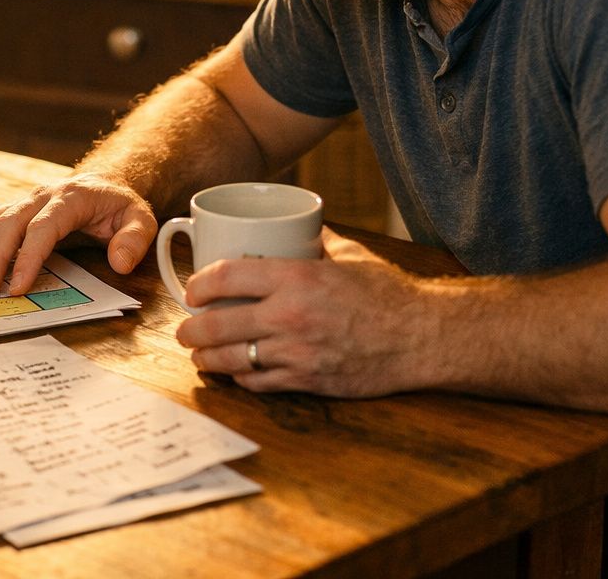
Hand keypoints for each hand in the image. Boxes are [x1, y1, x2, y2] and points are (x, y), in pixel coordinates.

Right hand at [0, 173, 156, 295]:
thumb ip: (134, 240)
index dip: (28, 256)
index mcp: (70, 197)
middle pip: (10, 221)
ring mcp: (26, 200)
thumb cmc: (120, 205)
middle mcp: (42, 195)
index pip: (43, 226)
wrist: (106, 182)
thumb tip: (120, 263)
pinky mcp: (17, 209)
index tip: (18, 286)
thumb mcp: (142, 219)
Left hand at [176, 231, 422, 396]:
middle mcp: (290, 316)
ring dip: (208, 359)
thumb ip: (316, 240)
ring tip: (199, 355)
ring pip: (233, 359)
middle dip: (192, 329)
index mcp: (296, 278)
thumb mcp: (349, 255)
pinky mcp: (308, 380)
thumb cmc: (389, 293)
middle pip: (218, 324)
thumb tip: (297, 225)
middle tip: (184, 329)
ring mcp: (297, 352)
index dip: (199, 283)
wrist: (423, 338)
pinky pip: (260, 382)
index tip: (192, 288)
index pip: (227, 277)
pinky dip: (242, 378)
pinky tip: (235, 373)